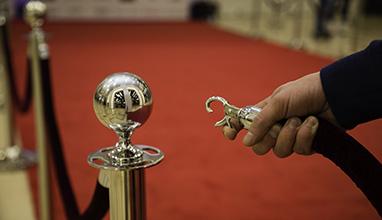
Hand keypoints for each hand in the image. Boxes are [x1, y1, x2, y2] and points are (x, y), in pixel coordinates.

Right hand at [223, 72, 337, 157]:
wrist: (334, 95)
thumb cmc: (303, 92)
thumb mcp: (278, 102)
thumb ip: (260, 122)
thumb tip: (245, 142)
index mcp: (264, 113)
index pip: (243, 124)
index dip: (234, 130)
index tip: (230, 135)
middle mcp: (274, 126)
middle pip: (260, 146)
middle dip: (270, 137)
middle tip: (279, 125)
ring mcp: (290, 136)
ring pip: (280, 151)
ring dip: (290, 134)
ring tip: (300, 119)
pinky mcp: (306, 144)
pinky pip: (299, 150)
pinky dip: (306, 136)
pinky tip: (313, 123)